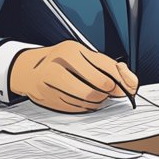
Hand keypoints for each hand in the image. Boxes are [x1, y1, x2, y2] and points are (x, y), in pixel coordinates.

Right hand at [8, 41, 138, 112]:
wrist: (27, 68)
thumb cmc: (60, 60)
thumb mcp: (83, 54)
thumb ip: (108, 66)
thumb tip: (130, 81)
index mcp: (70, 50)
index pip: (105, 70)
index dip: (121, 82)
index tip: (127, 88)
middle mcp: (58, 66)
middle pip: (96, 89)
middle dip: (108, 94)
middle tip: (111, 92)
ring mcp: (51, 84)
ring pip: (86, 101)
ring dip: (98, 102)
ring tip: (98, 95)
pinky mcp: (48, 99)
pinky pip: (76, 108)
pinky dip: (86, 107)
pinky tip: (86, 100)